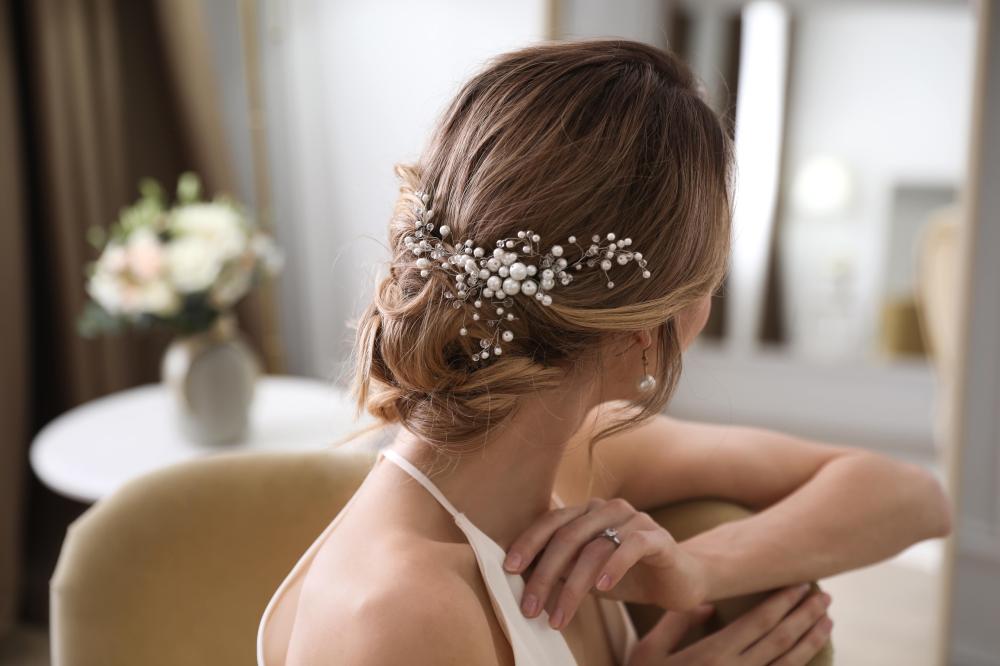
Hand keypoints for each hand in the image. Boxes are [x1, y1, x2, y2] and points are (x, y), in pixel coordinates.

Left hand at [503, 497, 707, 628]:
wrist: (678, 581)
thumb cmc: (627, 575)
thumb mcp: (587, 573)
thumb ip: (561, 568)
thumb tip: (523, 578)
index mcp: (587, 512)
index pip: (551, 521)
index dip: (529, 543)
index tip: (509, 569)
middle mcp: (608, 509)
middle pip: (568, 536)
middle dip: (544, 575)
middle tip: (530, 608)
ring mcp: (635, 519)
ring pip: (595, 547)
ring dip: (573, 586)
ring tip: (559, 617)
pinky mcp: (658, 537)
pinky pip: (632, 546)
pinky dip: (614, 567)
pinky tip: (601, 589)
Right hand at [628, 584, 832, 664]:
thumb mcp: (648, 651)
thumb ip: (677, 624)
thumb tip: (708, 604)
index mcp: (712, 655)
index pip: (758, 623)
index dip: (782, 602)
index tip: (800, 584)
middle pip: (780, 641)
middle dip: (804, 616)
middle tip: (825, 597)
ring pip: (787, 665)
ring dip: (810, 641)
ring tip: (827, 622)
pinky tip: (811, 659)